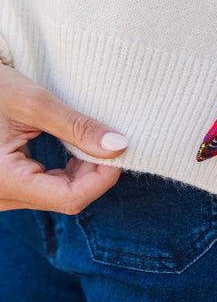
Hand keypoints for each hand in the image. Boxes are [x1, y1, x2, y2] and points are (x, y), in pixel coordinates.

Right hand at [0, 64, 125, 213]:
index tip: (119, 150)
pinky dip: (65, 171)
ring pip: (56, 195)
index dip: (102, 178)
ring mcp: (1, 194)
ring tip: (90, 141)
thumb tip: (119, 146)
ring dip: (81, 172)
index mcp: (3, 180)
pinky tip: (73, 150)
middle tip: (110, 141)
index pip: (69, 198)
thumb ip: (77, 127)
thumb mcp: (34, 103)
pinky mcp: (5, 185)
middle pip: (65, 199)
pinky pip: (43, 188)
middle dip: (94, 172)